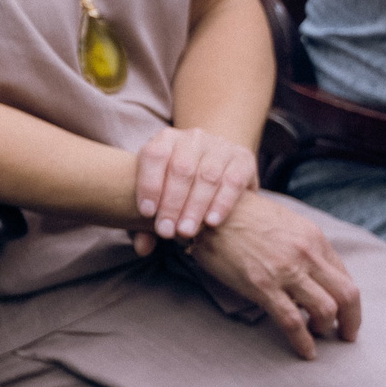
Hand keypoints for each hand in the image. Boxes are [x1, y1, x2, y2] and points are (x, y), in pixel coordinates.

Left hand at [129, 126, 255, 251]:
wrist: (216, 165)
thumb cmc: (177, 186)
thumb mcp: (160, 196)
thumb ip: (145, 221)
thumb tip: (142, 248)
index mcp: (165, 139)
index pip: (154, 155)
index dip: (149, 183)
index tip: (147, 213)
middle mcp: (192, 138)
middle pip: (181, 169)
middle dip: (172, 203)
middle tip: (167, 231)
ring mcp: (219, 146)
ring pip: (207, 176)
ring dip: (195, 206)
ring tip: (187, 231)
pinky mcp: (243, 158)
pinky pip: (232, 180)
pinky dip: (222, 202)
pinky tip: (212, 222)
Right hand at [187, 193, 361, 358]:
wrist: (206, 208)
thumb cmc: (241, 215)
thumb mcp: (283, 222)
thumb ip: (302, 245)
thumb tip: (313, 273)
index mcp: (313, 237)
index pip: (344, 276)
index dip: (347, 299)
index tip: (344, 313)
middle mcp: (306, 254)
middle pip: (347, 295)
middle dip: (351, 320)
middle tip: (346, 334)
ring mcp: (285, 271)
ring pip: (326, 310)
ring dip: (326, 328)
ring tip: (318, 335)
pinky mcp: (262, 286)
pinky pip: (292, 321)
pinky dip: (304, 341)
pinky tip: (306, 352)